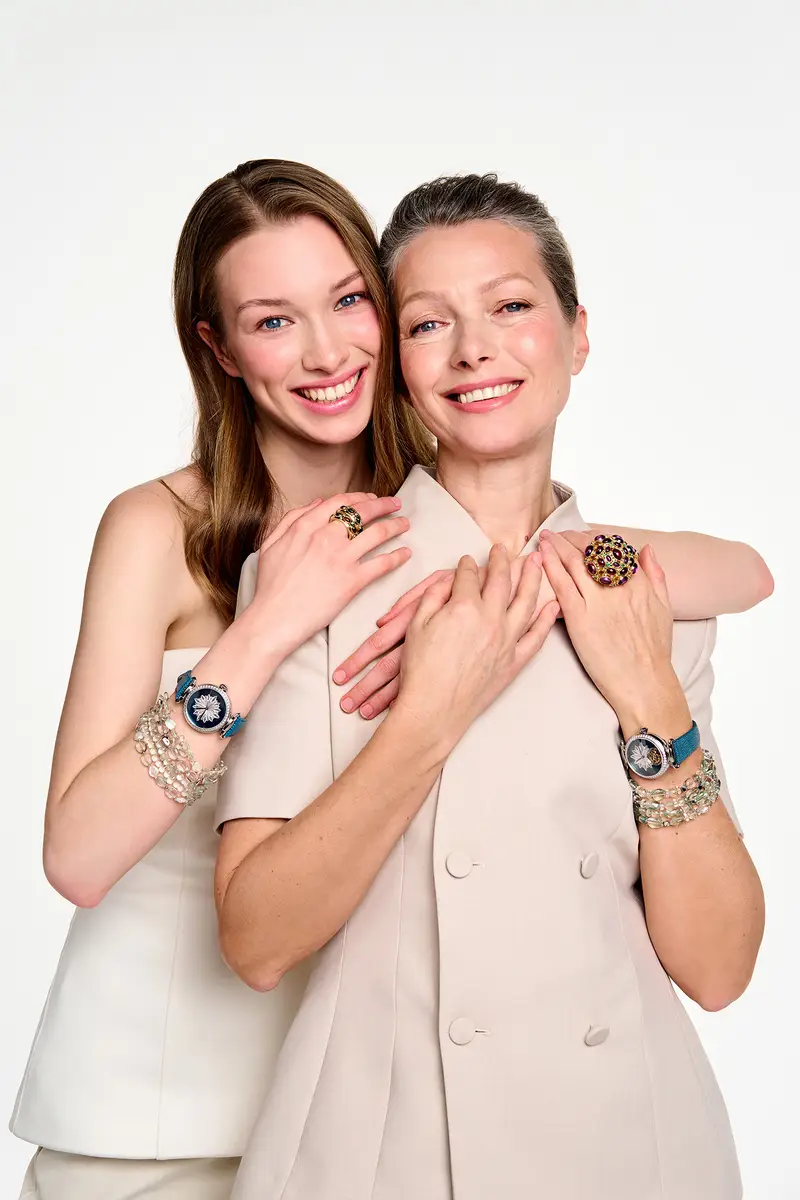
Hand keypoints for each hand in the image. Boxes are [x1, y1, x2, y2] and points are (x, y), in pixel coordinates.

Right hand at [251, 493, 409, 655]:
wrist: (273, 619)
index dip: (360, 497)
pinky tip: (405, 553)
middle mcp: (326, 537)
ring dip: (395, 526)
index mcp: (305, 526)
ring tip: (405, 524)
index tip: (370, 498)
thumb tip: (317, 503)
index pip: (340, 502)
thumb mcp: (271, 544)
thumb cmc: (269, 586)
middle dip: (383, 504)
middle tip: (395, 503)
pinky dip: (397, 556)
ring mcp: (341, 558)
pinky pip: (382, 563)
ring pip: (377, 533)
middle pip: (363, 512)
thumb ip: (291, 520)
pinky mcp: (352, 581)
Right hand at [333, 555, 557, 718]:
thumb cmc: (421, 671)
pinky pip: (537, 636)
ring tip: (537, 562)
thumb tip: (449, 582)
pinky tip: (553, 605)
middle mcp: (490, 619)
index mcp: (463, 607)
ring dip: (533, 578)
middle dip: (502, 560)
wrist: (434, 711)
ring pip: (527, 601)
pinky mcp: (515, 661)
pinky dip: (547, 619)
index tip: (467, 561)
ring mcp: (507, 640)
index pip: (468, 575)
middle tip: (503, 549)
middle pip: (501, 580)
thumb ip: (433, 597)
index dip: (466, 565)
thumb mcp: (415, 625)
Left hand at [539, 530, 677, 727]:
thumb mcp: (665, 607)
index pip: (613, 549)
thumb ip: (656, 574)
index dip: (594, 540)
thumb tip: (646, 549)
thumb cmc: (654, 651)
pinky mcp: (579, 617)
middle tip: (558, 534)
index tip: (582, 537)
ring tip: (545, 538)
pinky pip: (561, 584)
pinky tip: (541, 555)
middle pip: (590, 552)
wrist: (644, 682)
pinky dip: (549, 565)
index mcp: (638, 582)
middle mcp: (618, 586)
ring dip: (556, 546)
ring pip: (573, 562)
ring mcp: (597, 601)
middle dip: (571, 539)